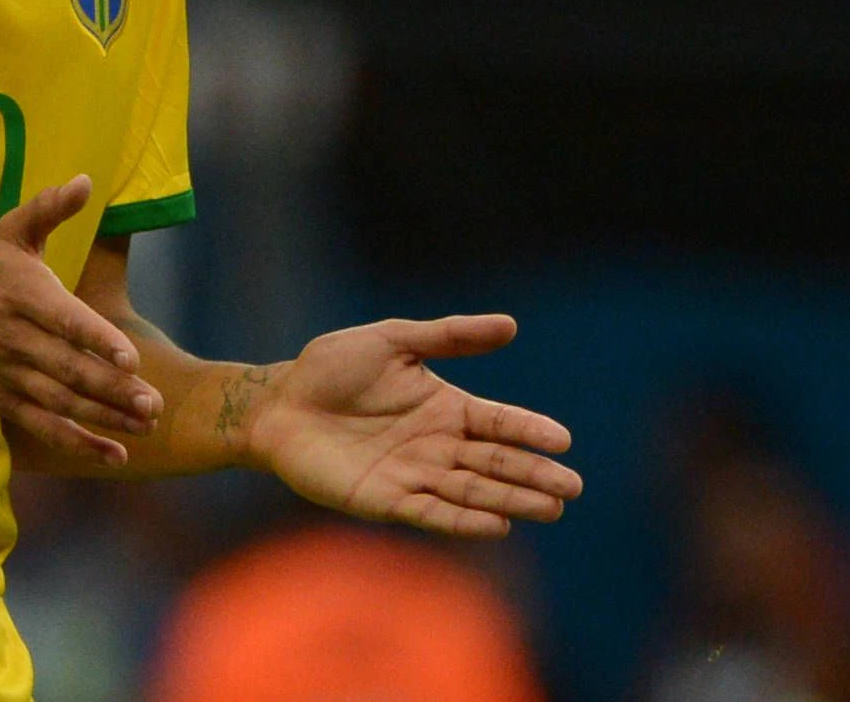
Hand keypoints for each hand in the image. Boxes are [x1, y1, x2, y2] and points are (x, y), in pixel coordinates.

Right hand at [0, 175, 162, 464]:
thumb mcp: (11, 232)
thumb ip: (49, 208)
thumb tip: (85, 179)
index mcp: (24, 295)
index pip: (65, 321)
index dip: (97, 341)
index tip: (130, 358)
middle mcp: (17, 338)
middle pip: (69, 369)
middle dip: (112, 390)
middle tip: (153, 404)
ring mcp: (9, 372)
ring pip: (61, 401)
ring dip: (103, 418)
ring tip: (144, 426)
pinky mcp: (3, 398)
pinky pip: (43, 425)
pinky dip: (78, 444)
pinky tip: (115, 456)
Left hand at [245, 314, 580, 537]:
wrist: (277, 402)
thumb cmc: (330, 368)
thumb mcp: (392, 340)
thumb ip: (449, 336)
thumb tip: (511, 324)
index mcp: (445, 407)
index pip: (498, 422)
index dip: (529, 431)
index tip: (563, 440)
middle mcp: (437, 446)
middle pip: (495, 464)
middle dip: (534, 476)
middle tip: (572, 489)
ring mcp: (414, 475)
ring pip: (472, 492)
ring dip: (510, 502)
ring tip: (549, 510)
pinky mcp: (386, 500)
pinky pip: (431, 513)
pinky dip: (463, 522)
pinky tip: (496, 526)